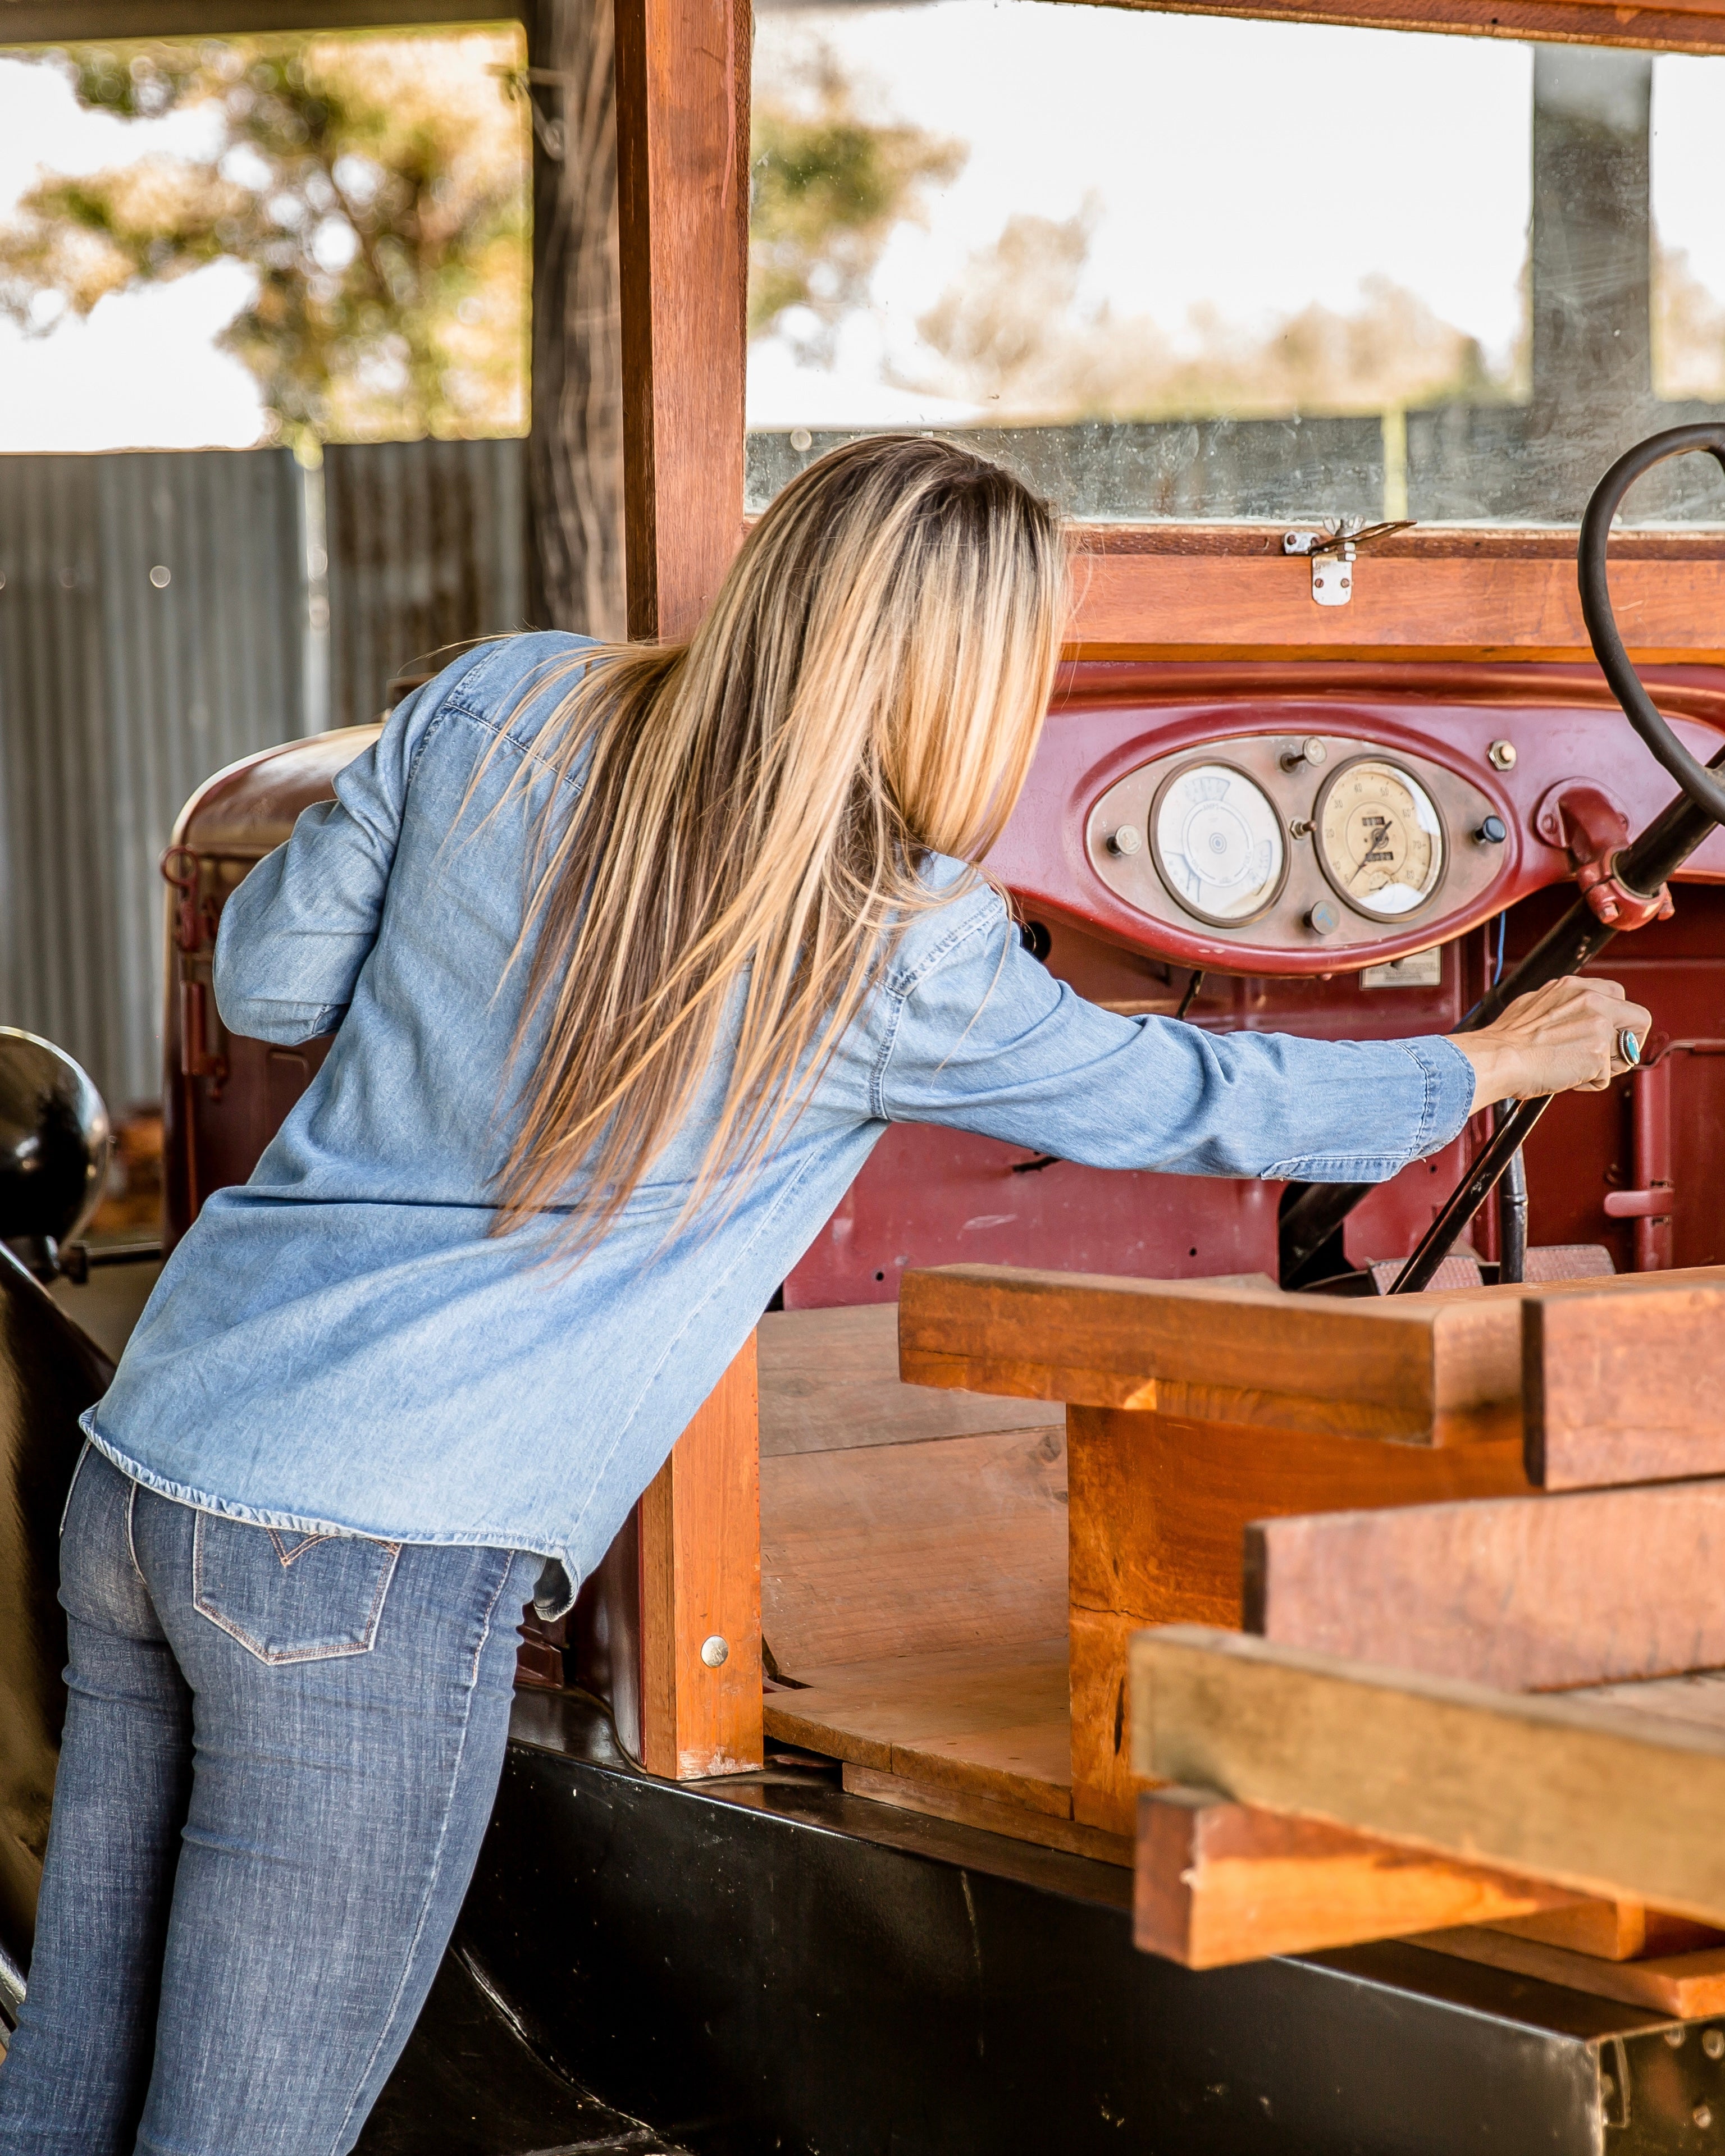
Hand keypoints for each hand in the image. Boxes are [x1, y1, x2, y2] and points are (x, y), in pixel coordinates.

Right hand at [1448, 976, 1651, 1110]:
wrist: (1496, 1059)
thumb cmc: (1506, 1041)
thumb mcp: (1535, 1004)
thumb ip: (1563, 1005)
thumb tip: (1572, 1015)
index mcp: (1575, 987)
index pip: (1618, 994)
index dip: (1616, 1019)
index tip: (1604, 1034)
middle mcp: (1591, 1000)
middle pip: (1638, 1019)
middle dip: (1625, 1041)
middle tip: (1602, 1055)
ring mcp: (1597, 1026)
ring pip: (1625, 1051)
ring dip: (1605, 1065)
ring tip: (1572, 1067)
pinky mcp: (1598, 1053)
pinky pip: (1606, 1076)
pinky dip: (1588, 1083)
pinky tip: (1564, 1076)